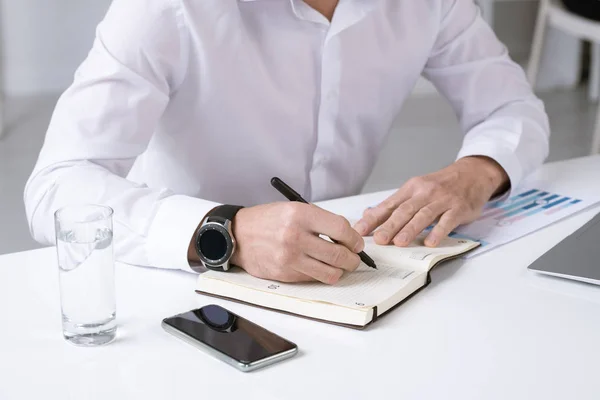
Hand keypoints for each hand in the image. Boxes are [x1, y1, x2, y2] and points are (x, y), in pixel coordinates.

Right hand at [230, 202, 363, 283]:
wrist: (238, 235)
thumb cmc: (267, 220)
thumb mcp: (294, 208)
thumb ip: (320, 221)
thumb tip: (347, 237)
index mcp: (300, 215)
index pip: (341, 229)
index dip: (354, 239)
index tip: (357, 243)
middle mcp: (295, 236)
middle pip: (339, 254)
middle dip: (353, 259)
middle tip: (353, 258)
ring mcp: (289, 258)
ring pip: (330, 273)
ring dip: (340, 270)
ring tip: (339, 265)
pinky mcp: (284, 274)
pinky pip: (313, 278)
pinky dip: (320, 274)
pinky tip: (318, 266)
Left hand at [354, 156, 508, 246]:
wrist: (473, 173)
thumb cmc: (442, 185)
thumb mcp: (417, 189)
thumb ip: (395, 204)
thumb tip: (369, 215)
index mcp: (411, 188)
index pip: (389, 204)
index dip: (374, 218)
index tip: (360, 230)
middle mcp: (425, 192)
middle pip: (404, 210)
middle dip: (390, 225)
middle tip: (378, 240)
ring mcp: (443, 199)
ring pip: (423, 215)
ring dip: (410, 229)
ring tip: (399, 243)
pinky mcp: (459, 207)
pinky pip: (447, 220)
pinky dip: (438, 231)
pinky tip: (430, 242)